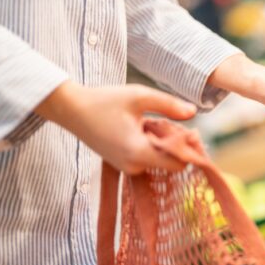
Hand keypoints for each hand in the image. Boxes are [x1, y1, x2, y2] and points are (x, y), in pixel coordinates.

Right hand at [35, 81, 196, 173]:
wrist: (71, 110)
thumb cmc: (104, 101)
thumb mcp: (139, 96)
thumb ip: (169, 105)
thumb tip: (193, 112)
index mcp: (138, 152)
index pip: (178, 164)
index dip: (188, 150)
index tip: (191, 132)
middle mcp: (133, 166)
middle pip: (171, 163)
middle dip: (176, 145)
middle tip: (169, 121)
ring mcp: (127, 168)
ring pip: (160, 161)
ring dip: (163, 144)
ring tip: (149, 122)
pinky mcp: (122, 165)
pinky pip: (148, 160)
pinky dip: (151, 147)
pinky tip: (142, 129)